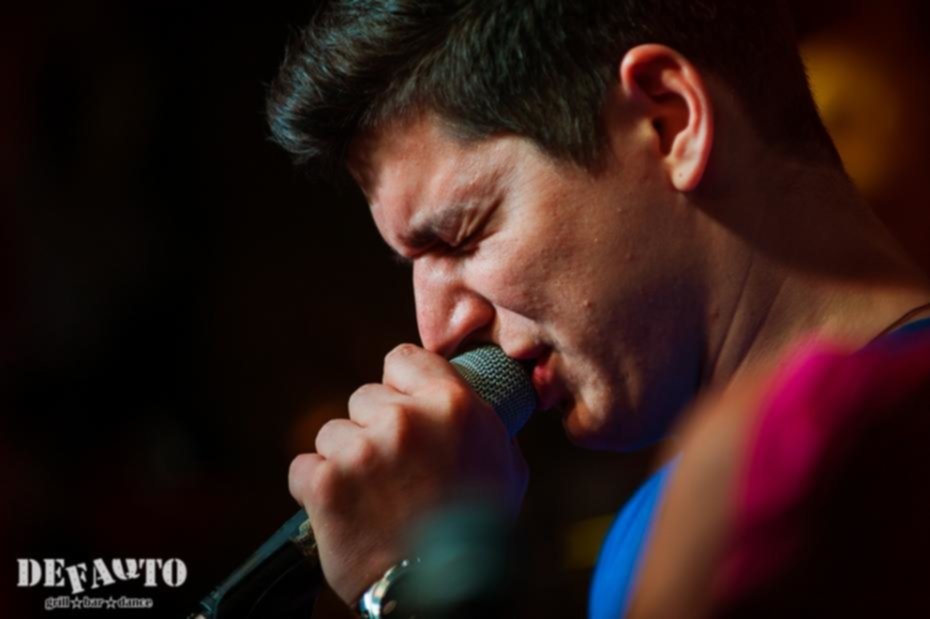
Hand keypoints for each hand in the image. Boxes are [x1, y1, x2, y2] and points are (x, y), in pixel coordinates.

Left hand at [288, 343, 528, 604]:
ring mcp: (360, 450)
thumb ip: (480, 424)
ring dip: (344, 460)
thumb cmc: (481, 531)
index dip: (400, 386)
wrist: (445, 591)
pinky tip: (345, 512)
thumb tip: (468, 405)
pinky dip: (317, 490)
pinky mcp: (325, 484)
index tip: (402, 408)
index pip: (401, 360)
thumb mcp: (505, 465)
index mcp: (451, 404)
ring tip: (370, 497)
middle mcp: (403, 419)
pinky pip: (304, 468)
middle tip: (393, 469)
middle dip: (373, 429)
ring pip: (332, 433)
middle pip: (364, 398)